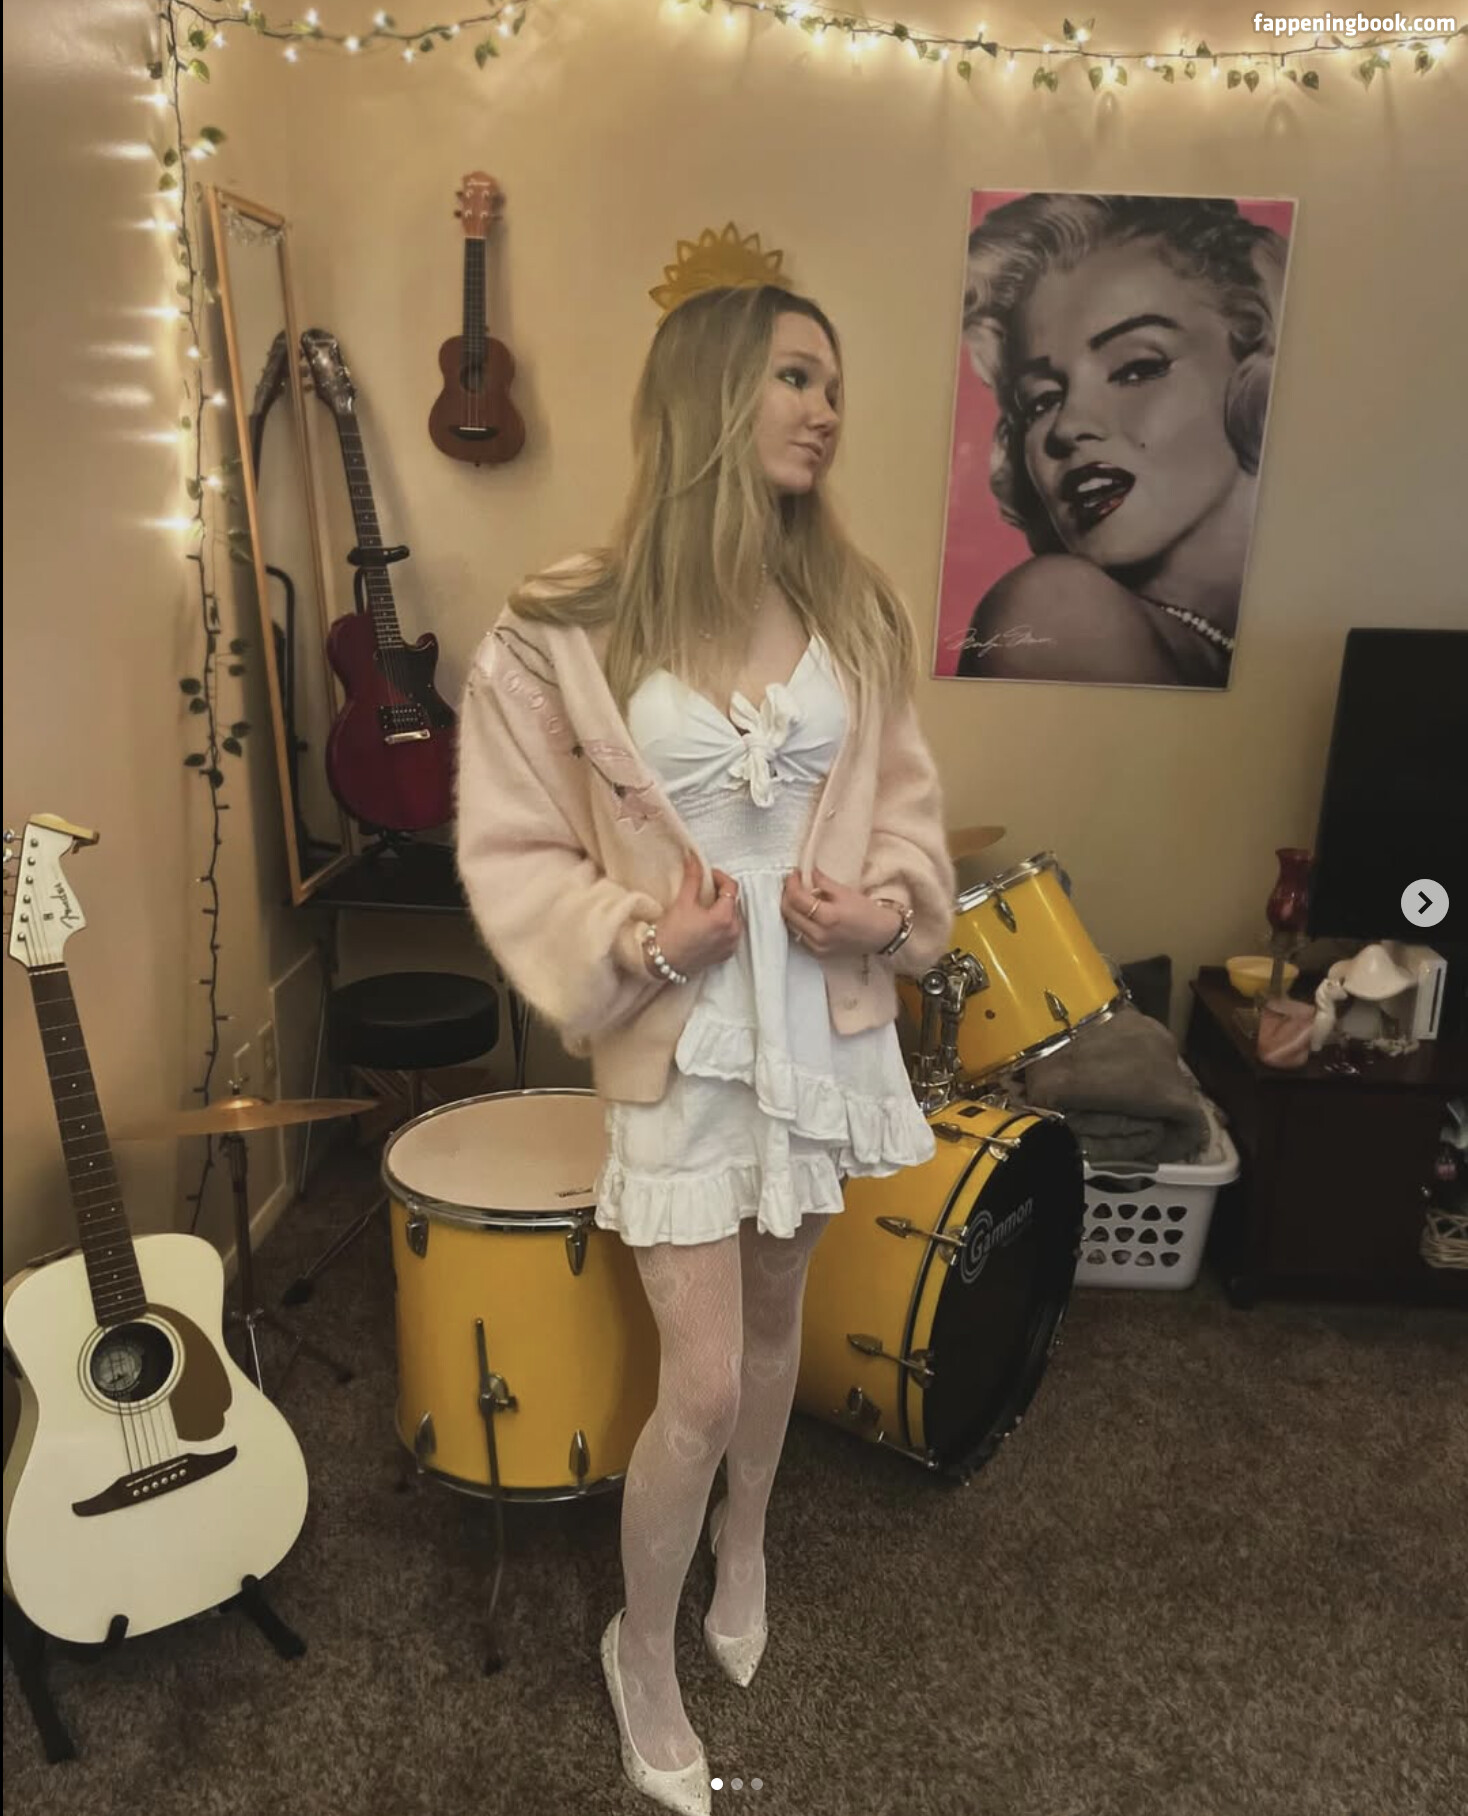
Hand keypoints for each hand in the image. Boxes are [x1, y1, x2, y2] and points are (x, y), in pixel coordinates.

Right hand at [650, 851, 742, 977]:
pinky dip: (722, 924)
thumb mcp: (683, 901)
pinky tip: (706, 922)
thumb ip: (693, 877)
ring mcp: (731, 944)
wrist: (662, 962)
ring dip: (722, 908)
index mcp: (725, 917)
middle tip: (704, 889)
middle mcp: (733, 932)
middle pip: (734, 902)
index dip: (719, 877)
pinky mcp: (726, 954)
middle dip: (721, 893)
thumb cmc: (671, 933)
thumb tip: (694, 858)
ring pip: (733, 917)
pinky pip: (730, 932)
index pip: (731, 887)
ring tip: (704, 906)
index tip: (707, 875)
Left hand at [780, 867, 902, 958]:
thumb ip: (823, 882)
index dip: (791, 884)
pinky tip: (804, 913)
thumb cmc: (867, 912)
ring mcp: (817, 947)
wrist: (881, 935)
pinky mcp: (818, 953)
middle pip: (788, 912)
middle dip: (786, 895)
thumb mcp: (846, 892)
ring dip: (789, 909)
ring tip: (796, 897)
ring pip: (790, 925)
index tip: (794, 874)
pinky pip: (798, 936)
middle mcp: (819, 935)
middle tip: (791, 884)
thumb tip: (808, 873)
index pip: (797, 899)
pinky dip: (797, 922)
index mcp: (828, 917)